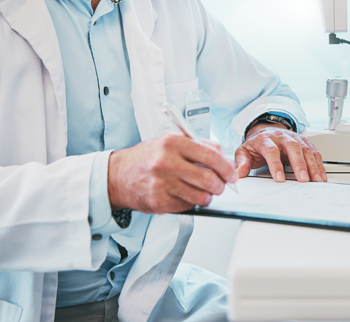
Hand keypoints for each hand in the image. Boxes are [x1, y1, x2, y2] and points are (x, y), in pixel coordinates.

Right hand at [108, 134, 237, 213]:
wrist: (117, 175)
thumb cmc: (148, 157)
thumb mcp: (171, 142)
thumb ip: (198, 146)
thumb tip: (224, 158)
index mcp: (172, 143)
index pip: (211, 156)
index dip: (226, 168)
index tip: (231, 174)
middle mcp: (166, 162)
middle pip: (208, 179)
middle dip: (221, 186)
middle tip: (221, 186)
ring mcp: (162, 184)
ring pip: (201, 196)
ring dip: (208, 197)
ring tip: (205, 192)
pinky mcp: (159, 202)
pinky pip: (187, 206)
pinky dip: (191, 203)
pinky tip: (185, 195)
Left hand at [235, 125, 326, 182]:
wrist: (265, 131)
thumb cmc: (256, 145)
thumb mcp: (244, 152)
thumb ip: (241, 163)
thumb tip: (238, 174)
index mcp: (265, 139)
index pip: (271, 150)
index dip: (276, 164)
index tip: (279, 178)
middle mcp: (281, 136)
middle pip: (292, 148)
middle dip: (299, 164)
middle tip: (303, 179)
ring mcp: (294, 138)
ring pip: (305, 149)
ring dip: (312, 165)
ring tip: (316, 180)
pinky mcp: (304, 142)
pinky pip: (313, 152)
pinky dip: (319, 164)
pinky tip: (321, 175)